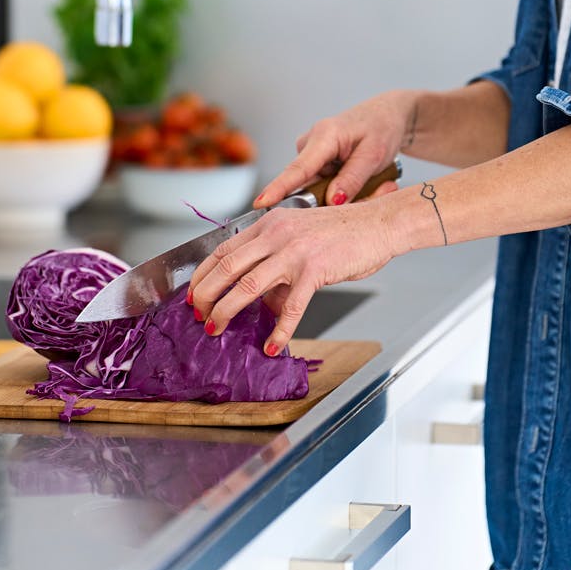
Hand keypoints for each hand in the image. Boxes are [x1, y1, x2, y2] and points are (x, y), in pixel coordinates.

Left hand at [188, 200, 399, 354]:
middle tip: (197, 315)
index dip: (202, 274)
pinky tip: (272, 346)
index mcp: (269, 224)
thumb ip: (276, 265)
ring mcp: (294, 251)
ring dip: (226, 310)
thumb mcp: (299, 239)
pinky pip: (292, 306)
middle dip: (205, 294)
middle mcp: (276, 234)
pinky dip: (280, 330)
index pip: (223, 249)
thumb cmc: (342, 233)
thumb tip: (260, 301)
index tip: (192, 293)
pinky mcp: (315, 270)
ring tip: (215, 329)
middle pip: (226, 267)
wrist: (378, 224)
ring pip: (247, 285)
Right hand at [255, 91, 414, 207]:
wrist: (388, 115)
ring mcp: (311, 152)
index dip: (278, 188)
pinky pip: (322, 185)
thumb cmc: (382, 128)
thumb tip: (333, 200)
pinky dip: (341, 188)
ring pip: (317, 188)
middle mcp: (311, 143)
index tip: (261, 202)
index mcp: (324, 135)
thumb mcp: (375, 155)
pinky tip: (360, 179)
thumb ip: (353, 179)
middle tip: (370, 193)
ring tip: (372, 181)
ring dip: (342, 193)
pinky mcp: (316, 161)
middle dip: (334, 199)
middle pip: (308, 185)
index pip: (297, 169)